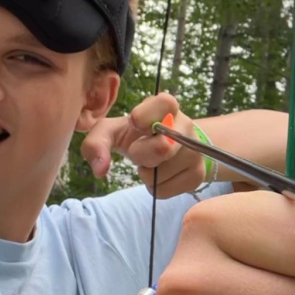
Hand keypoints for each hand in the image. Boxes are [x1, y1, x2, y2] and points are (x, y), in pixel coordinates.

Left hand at [80, 94, 205, 197]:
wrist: (166, 147)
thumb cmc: (135, 134)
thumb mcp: (111, 131)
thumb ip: (97, 142)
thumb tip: (100, 170)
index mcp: (167, 106)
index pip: (165, 103)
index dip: (143, 117)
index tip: (135, 125)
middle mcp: (187, 125)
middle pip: (162, 148)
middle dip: (140, 155)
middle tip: (138, 151)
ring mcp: (196, 151)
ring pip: (160, 175)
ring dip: (146, 174)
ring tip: (151, 162)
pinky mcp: (197, 175)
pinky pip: (165, 191)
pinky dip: (155, 187)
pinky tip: (159, 175)